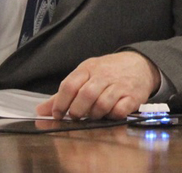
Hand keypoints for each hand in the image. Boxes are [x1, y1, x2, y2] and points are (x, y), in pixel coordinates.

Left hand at [36, 51, 160, 119]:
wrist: (140, 63)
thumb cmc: (108, 71)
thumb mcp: (86, 74)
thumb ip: (64, 93)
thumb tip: (41, 110)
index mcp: (88, 68)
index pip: (69, 85)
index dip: (60, 103)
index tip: (57, 114)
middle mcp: (103, 75)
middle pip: (85, 95)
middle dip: (76, 111)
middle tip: (75, 117)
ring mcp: (119, 85)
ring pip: (102, 104)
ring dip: (94, 114)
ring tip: (93, 115)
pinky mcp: (132, 96)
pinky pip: (119, 110)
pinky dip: (112, 115)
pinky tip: (110, 113)